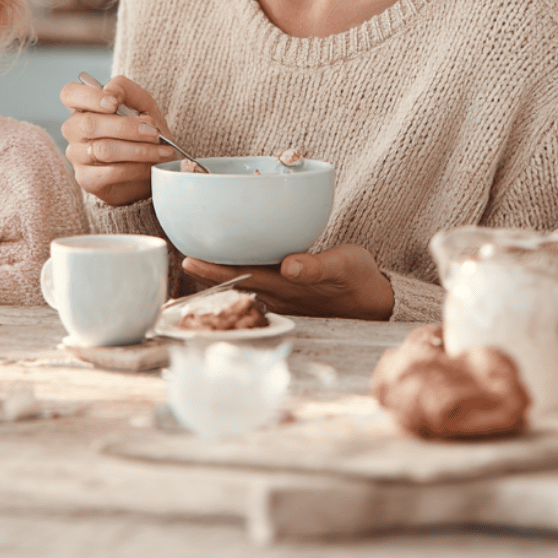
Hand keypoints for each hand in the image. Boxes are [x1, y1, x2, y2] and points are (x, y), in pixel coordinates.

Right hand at [60, 75, 176, 207]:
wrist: (152, 167)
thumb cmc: (143, 130)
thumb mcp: (141, 103)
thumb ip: (125, 90)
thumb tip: (112, 93)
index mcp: (83, 106)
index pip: (70, 93)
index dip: (89, 96)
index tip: (114, 103)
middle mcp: (74, 130)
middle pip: (89, 123)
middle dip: (126, 127)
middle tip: (153, 132)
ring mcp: (77, 156)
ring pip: (103, 149)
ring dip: (138, 149)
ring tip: (161, 151)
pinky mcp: (87, 179)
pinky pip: (110, 172)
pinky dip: (136, 168)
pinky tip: (151, 166)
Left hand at [182, 244, 394, 320]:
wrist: (376, 300)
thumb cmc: (359, 279)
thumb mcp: (344, 266)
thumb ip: (317, 267)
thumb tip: (290, 266)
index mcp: (287, 285)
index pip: (242, 276)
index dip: (214, 269)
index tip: (189, 259)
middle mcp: (279, 293)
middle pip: (235, 281)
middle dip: (207, 271)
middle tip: (181, 256)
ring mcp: (282, 294)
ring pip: (243, 283)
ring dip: (220, 272)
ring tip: (196, 258)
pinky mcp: (289, 290)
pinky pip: (257, 281)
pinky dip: (240, 271)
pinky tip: (232, 260)